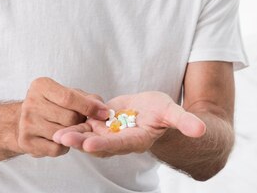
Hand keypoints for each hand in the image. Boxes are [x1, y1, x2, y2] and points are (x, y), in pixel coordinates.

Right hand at [16, 77, 109, 157]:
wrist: (26, 120)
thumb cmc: (54, 104)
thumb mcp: (70, 94)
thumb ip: (89, 99)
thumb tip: (104, 111)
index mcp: (41, 86)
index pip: (69, 97)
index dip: (89, 107)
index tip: (104, 113)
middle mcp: (31, 103)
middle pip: (69, 118)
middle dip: (81, 121)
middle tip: (80, 121)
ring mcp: (26, 123)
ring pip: (63, 134)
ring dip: (72, 135)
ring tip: (68, 128)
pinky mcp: (26, 141)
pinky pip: (56, 148)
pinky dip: (63, 147)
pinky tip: (59, 139)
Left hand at [51, 91, 205, 156]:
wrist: (150, 112)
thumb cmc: (162, 112)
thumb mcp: (173, 112)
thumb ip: (185, 122)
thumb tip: (201, 129)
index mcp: (136, 140)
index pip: (119, 145)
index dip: (105, 144)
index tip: (91, 145)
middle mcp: (118, 140)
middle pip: (97, 142)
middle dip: (81, 141)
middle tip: (64, 138)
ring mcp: (107, 132)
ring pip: (87, 134)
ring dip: (72, 134)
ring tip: (55, 132)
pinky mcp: (99, 123)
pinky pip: (84, 124)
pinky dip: (72, 122)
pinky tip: (57, 118)